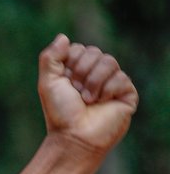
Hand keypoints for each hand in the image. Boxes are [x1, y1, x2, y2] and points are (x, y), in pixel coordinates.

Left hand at [38, 35, 137, 157]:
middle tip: (76, 92)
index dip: (70, 64)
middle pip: (95, 52)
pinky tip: (102, 104)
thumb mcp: (48, 82)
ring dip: (93, 82)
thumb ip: (51, 57)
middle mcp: (94, 74)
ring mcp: (111, 83)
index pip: (78, 49)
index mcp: (76, 71)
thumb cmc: (60, 112)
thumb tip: (63, 36)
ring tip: (88, 100)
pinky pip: (122, 77)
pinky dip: (108, 90)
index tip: (65, 82)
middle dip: (82, 72)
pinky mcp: (126, 93)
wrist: (75, 136)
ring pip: (109, 61)